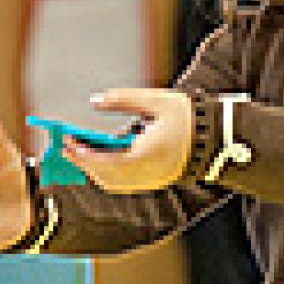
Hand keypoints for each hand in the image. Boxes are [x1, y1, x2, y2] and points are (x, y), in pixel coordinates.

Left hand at [62, 88, 192, 192]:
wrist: (217, 137)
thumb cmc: (187, 117)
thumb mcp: (155, 101)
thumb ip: (123, 100)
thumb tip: (94, 101)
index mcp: (145, 155)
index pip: (105, 162)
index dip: (83, 154)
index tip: (68, 143)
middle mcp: (146, 174)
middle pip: (105, 176)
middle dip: (84, 163)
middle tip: (67, 147)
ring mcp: (152, 181)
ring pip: (113, 183)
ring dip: (94, 170)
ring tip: (80, 152)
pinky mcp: (155, 182)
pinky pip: (125, 183)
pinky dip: (108, 173)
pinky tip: (102, 158)